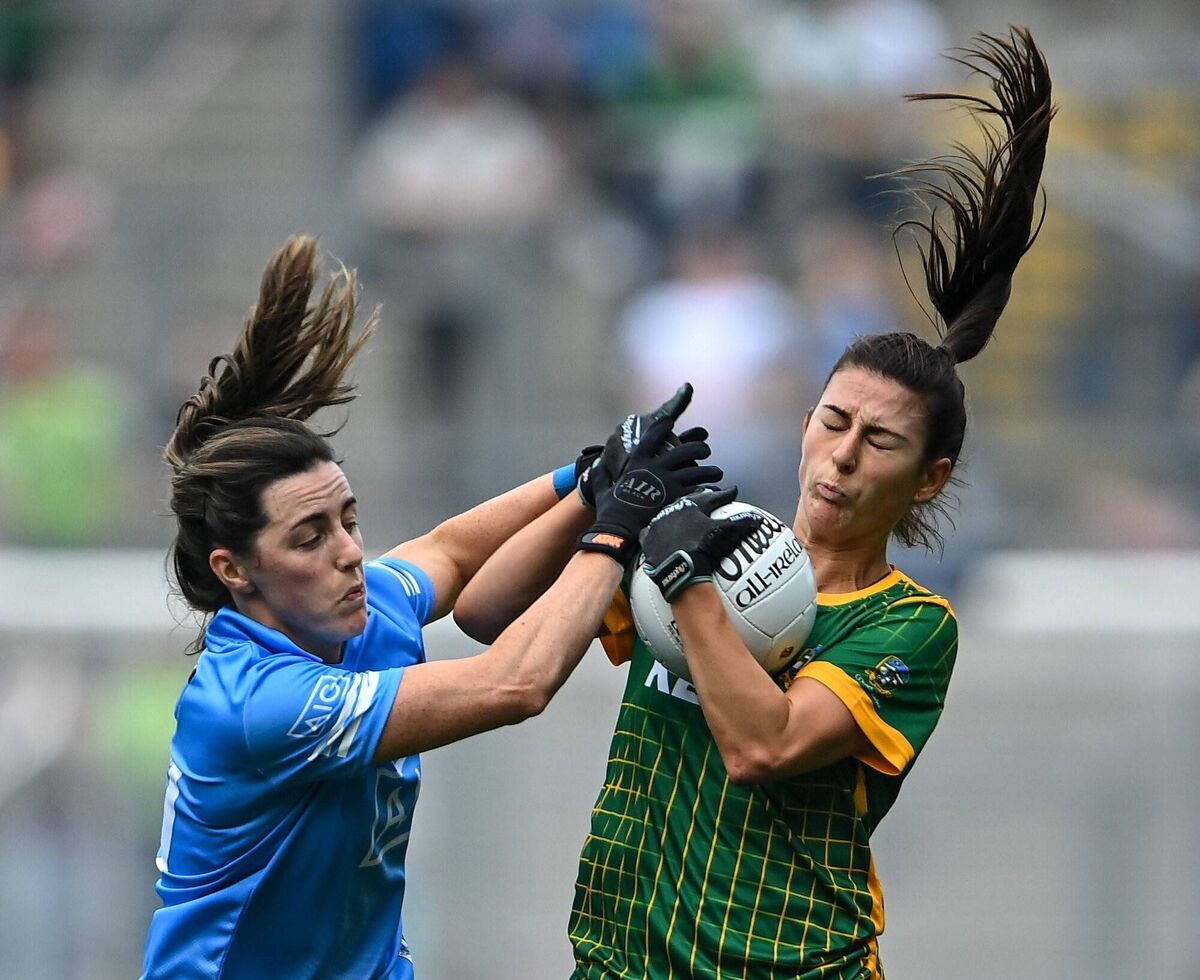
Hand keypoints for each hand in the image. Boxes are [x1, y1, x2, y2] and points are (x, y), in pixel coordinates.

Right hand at [577, 395, 722, 565]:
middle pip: (684, 451)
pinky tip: (715, 490)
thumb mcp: (601, 487)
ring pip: (696, 469)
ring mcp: (667, 481)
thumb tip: (596, 464)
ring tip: (716, 472)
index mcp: (637, 461)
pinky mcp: (676, 497)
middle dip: (698, 448)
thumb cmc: (609, 509)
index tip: (670, 421)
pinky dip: (708, 488)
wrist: (618, 530)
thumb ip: (601, 474)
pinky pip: (697, 488)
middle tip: (706, 450)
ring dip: (709, 470)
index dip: (662, 427)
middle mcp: (655, 467)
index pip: (652, 437)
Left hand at [639, 486, 764, 600]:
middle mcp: (673, 509)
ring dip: (678, 513)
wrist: (677, 567)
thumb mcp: (724, 533)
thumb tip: (758, 518)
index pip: (712, 496)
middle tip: (708, 497)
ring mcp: (659, 523)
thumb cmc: (702, 547)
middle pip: (689, 500)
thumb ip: (740, 523)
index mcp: (693, 505)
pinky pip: (652, 531)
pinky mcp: (648, 539)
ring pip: (669, 513)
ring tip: (684, 515)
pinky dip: (658, 531)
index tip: (732, 491)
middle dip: (700, 498)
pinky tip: (659, 532)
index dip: (723, 494)